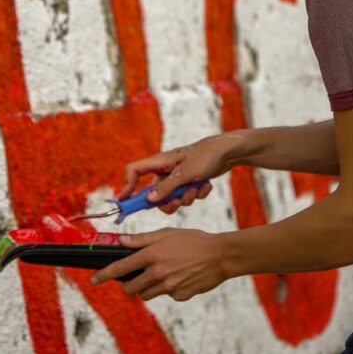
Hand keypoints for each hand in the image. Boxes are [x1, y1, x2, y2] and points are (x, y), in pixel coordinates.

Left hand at [91, 229, 227, 300]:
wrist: (220, 255)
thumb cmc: (194, 240)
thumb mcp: (167, 233)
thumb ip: (143, 239)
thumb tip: (122, 240)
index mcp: (152, 255)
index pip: (121, 267)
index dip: (104, 274)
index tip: (94, 280)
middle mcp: (158, 273)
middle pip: (131, 287)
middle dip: (129, 284)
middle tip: (135, 277)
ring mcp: (169, 287)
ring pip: (147, 294)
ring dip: (147, 287)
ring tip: (161, 274)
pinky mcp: (180, 295)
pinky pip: (167, 296)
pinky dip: (168, 289)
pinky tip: (180, 277)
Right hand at [119, 134, 241, 211]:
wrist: (227, 152)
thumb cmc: (205, 156)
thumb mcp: (185, 174)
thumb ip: (166, 188)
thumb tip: (148, 200)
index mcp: (159, 162)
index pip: (134, 171)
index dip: (126, 185)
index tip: (125, 201)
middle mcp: (165, 170)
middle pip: (154, 193)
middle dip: (168, 201)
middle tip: (179, 202)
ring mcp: (177, 176)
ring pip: (172, 198)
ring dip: (186, 198)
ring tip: (197, 188)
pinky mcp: (188, 181)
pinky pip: (186, 196)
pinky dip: (196, 193)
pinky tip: (206, 185)